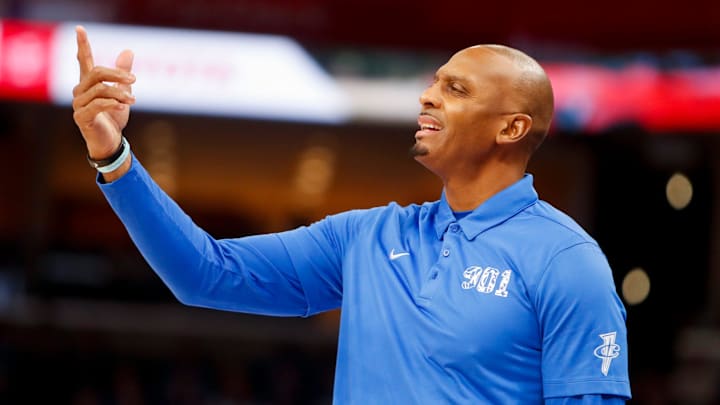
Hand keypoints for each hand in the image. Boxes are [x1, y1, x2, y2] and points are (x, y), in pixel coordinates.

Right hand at [71, 25, 135, 163]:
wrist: (111, 143)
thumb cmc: (114, 118)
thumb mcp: (122, 92)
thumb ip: (123, 74)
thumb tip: (128, 51)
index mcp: (88, 83)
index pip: (83, 60)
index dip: (82, 45)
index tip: (80, 29)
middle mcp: (79, 91)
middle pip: (96, 73)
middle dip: (117, 74)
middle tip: (134, 79)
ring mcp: (78, 104)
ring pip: (100, 89)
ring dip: (119, 93)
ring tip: (133, 100)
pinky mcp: (81, 117)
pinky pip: (97, 104)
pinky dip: (112, 103)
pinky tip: (124, 105)